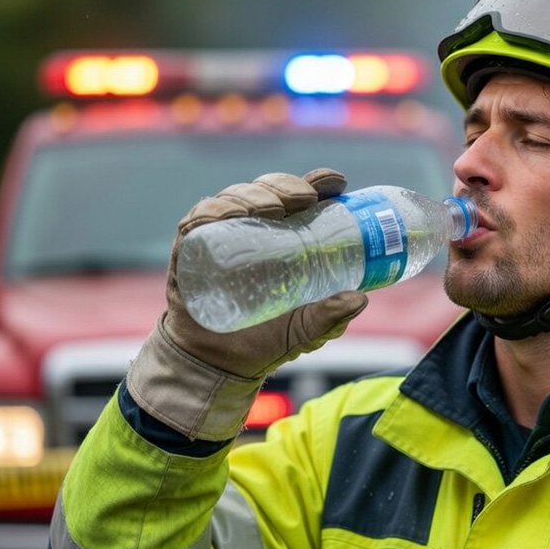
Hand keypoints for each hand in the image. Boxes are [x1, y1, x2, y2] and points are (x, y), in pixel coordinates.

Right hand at [165, 169, 366, 377]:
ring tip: (272, 206)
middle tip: (304, 198)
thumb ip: (331, 317)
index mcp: (283, 240)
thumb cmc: (264, 341)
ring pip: (234, 199)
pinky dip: (211, 211)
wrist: (219, 366)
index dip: (317, 183)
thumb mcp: (305, 329)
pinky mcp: (189, 250)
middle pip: (268, 191)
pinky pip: (197, 221)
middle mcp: (251, 231)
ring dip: (253, 194)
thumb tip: (360, 299)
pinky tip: (226, 213)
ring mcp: (219, 238)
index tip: (334, 181)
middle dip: (286, 185)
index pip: (299, 199)